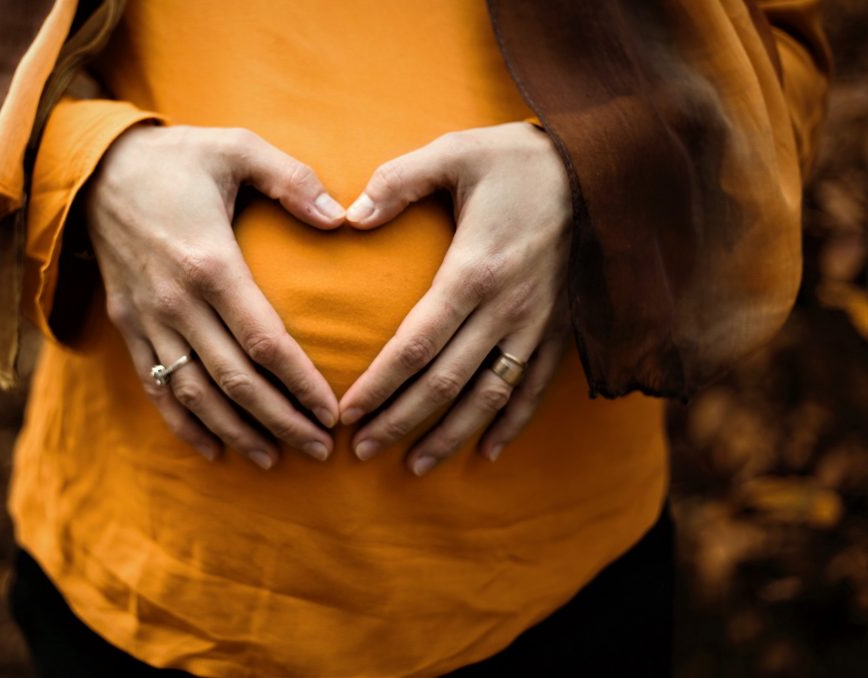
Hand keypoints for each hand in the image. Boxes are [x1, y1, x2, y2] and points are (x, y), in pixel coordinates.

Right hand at [85, 124, 346, 468]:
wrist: (94, 169)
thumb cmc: (177, 158)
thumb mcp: (236, 147)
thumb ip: (292, 179)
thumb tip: (343, 218)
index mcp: (210, 263)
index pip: (264, 341)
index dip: (301, 383)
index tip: (333, 411)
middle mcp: (176, 302)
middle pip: (235, 381)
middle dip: (281, 421)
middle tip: (321, 450)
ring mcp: (148, 320)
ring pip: (195, 395)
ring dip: (237, 433)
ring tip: (275, 459)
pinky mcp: (128, 327)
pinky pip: (155, 388)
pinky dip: (183, 425)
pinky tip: (213, 451)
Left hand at [338, 121, 572, 475]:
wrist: (605, 167)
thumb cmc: (519, 159)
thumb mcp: (454, 153)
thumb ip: (397, 182)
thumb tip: (348, 215)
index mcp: (474, 271)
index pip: (417, 345)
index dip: (380, 385)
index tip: (347, 414)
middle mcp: (507, 308)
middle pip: (447, 382)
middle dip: (401, 421)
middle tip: (361, 452)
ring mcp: (538, 324)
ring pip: (490, 396)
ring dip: (451, 435)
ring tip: (414, 466)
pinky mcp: (561, 329)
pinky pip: (535, 387)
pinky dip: (511, 423)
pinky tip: (487, 452)